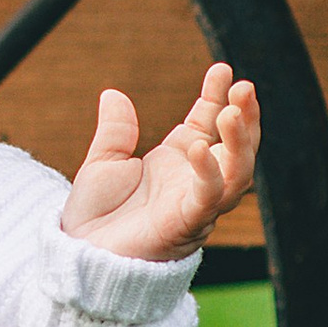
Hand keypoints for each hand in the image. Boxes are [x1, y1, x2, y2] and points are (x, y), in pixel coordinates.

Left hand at [59, 64, 258, 265]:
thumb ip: (115, 132)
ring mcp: (194, 203)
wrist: (81, 257)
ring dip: (240, 143)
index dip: (218, 96)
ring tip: (233, 110)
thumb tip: (113, 93)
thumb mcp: (103, 164)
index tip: (222, 69)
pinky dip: (208, 173)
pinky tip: (200, 147)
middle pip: (236, 148)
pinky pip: (207, 198)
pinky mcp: (184, 224)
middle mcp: (194, 181)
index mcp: (179, 162)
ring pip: (236, 174)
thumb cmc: (97, 217)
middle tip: (245, 87)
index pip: (209, 123)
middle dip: (246, 118)